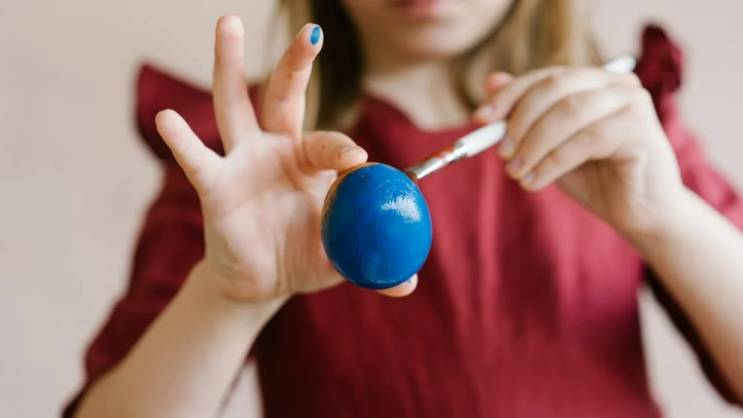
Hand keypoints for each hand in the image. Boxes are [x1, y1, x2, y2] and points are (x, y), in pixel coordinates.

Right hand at [155, 16, 416, 302]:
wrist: (260, 283)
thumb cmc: (304, 258)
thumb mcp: (342, 260)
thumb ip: (373, 264)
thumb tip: (410, 285)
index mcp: (312, 162)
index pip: (330, 143)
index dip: (343, 148)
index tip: (357, 159)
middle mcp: (276, 150)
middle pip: (284, 97)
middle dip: (297, 63)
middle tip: (312, 30)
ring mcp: (242, 162)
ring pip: (235, 105)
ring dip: (230, 65)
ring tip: (227, 22)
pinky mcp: (215, 185)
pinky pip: (198, 160)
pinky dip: (181, 141)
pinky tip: (166, 118)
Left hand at [474, 66, 685, 236]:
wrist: (640, 214)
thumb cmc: (594, 177)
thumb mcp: (548, 146)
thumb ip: (524, 116)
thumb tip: (491, 82)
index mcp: (593, 81)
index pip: (545, 77)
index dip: (509, 95)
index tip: (480, 120)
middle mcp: (616, 83)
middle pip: (555, 87)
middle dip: (519, 120)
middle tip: (501, 153)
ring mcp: (632, 102)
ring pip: (568, 113)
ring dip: (533, 145)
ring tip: (516, 173)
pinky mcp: (640, 129)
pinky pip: (585, 140)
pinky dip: (552, 163)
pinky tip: (534, 182)